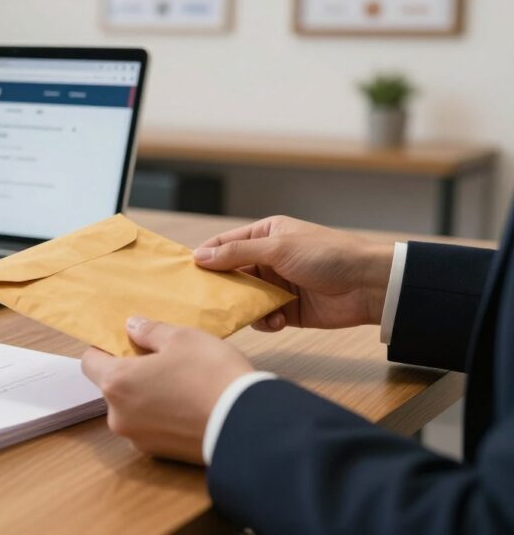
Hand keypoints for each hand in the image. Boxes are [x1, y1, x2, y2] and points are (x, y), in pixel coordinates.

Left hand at [81, 316, 252, 464]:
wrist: (247, 424)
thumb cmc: (211, 373)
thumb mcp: (182, 338)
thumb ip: (150, 331)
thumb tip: (132, 326)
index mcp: (116, 383)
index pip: (89, 362)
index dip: (104, 349)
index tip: (126, 343)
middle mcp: (118, 416)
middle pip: (113, 387)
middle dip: (132, 373)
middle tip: (163, 361)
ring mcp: (138, 439)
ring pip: (132, 409)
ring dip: (147, 396)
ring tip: (181, 384)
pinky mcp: (159, 455)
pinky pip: (151, 428)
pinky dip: (162, 417)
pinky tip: (188, 406)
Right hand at [193, 215, 392, 331]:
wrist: (369, 286)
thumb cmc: (327, 256)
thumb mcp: (277, 249)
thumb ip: (236, 254)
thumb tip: (199, 257)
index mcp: (265, 235)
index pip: (224, 244)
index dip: (205, 257)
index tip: (187, 274)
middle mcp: (267, 259)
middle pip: (231, 274)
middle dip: (221, 288)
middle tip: (206, 301)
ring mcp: (277, 285)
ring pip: (244, 298)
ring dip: (245, 307)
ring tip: (253, 311)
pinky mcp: (287, 309)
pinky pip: (262, 316)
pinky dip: (264, 321)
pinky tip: (276, 320)